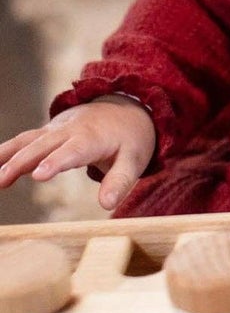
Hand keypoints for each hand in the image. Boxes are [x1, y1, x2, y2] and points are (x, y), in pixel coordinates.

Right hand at [0, 97, 156, 210]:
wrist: (126, 108)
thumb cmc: (130, 139)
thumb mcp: (134, 159)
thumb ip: (120, 181)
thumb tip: (107, 204)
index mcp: (93, 138)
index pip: (73, 150)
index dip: (56, 161)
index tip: (38, 175)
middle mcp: (71, 130)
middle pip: (43, 145)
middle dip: (22, 161)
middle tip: (2, 181)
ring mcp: (55, 129)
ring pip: (27, 140)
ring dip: (7, 156)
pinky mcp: (46, 132)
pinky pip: (22, 141)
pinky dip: (5, 152)